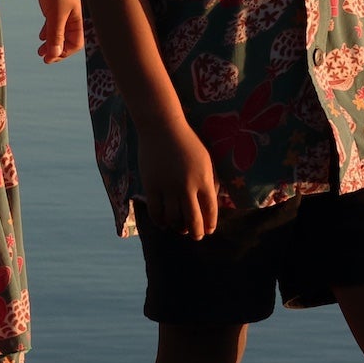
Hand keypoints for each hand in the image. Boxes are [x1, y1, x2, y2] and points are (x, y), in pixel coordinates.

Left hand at [30, 0, 82, 63]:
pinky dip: (48, 31)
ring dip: (51, 42)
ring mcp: (62, 9)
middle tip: (43, 58)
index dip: (64, 53)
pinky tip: (41, 37)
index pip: (76, 43)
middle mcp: (71, 15)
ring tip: (40, 51)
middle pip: (68, 39)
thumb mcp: (55, 13)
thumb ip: (55, 34)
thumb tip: (54, 55)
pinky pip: (53, 22)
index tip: (49, 58)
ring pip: (59, 31)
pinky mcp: (52, 3)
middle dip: (57, 50)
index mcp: (76, 18)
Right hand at [137, 117, 217, 239]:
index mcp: (204, 179)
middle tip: (195, 236)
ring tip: (180, 228)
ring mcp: (167, 187)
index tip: (209, 230)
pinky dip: (160, 221)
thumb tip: (212, 203)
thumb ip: (211, 181)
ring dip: (178, 227)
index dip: (210, 224)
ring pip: (173, 219)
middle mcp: (186, 186)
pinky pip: (155, 212)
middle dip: (196, 232)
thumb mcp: (206, 160)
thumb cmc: (188, 142)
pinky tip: (163, 223)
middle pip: (193, 219)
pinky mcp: (151, 186)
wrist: (162, 127)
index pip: (210, 210)